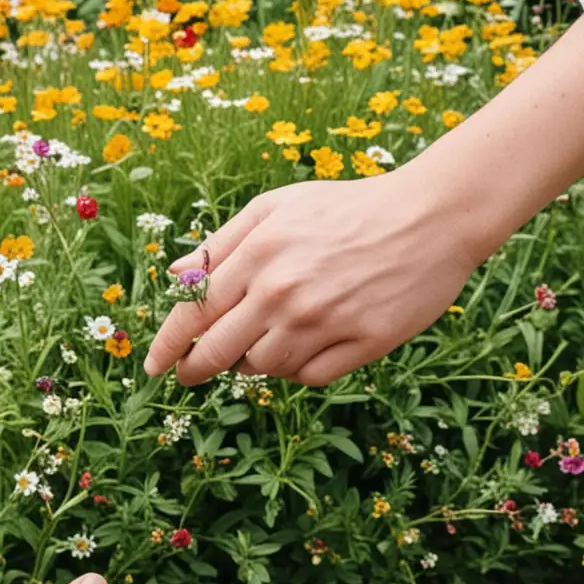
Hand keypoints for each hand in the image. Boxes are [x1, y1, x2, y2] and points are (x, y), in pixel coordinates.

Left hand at [143, 168, 477, 386]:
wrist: (429, 216)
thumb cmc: (346, 206)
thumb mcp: (276, 207)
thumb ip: (222, 242)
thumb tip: (174, 276)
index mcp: (259, 254)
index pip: (194, 311)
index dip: (167, 343)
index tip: (154, 366)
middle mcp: (284, 292)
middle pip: (219, 352)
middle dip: (196, 368)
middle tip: (189, 374)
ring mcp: (324, 320)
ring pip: (264, 369)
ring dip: (254, 363)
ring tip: (264, 341)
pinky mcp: (363, 343)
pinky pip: (309, 376)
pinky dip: (298, 369)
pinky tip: (306, 345)